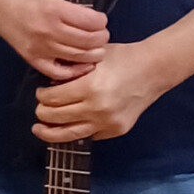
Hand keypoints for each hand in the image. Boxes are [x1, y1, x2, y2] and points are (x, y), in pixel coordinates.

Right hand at [0, 0, 108, 80]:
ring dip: (93, 54)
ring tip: (97, 48)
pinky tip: (82, 65)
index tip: (101, 19)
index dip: (101, 21)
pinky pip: (58, 72)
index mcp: (53, 9)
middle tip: (102, 34)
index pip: (90, 22)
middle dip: (101, 38)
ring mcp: (40, 47)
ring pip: (78, 58)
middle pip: (88, 42)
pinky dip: (73, 72)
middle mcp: (48, 30)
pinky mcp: (33, 58)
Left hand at [33, 41, 168, 142]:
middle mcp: (98, 108)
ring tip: (40, 130)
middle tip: (39, 109)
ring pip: (69, 135)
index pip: (53, 99)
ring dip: (50, 133)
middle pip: (56, 118)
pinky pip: (89, 136)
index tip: (40, 93)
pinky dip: (76, 131)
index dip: (41, 96)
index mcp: (90, 87)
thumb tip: (48, 83)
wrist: (153, 69)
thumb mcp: (92, 57)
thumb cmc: (123, 58)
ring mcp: (108, 122)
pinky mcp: (116, 130)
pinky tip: (69, 126)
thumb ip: (71, 70)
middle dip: (42, 113)